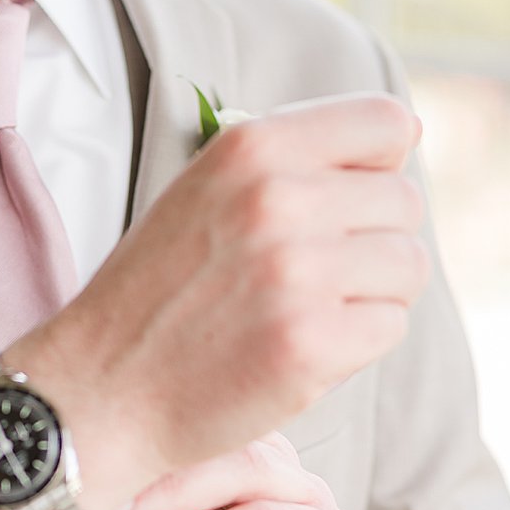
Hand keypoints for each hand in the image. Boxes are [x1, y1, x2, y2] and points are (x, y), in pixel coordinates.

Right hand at [9, 93, 426, 509]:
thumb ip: (291, 161)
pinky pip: (390, 326)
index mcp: (251, 148)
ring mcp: (296, 273)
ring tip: (310, 310)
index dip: (380, 164)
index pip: (386, 122)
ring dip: (373, 294)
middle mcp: (276, 198)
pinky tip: (302, 349)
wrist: (102, 386)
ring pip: (407, 265)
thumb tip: (403, 137)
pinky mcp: (311, 344)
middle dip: (374, 239)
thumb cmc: (161, 289)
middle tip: (317, 274)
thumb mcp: (207, 189)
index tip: (351, 198)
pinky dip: (358, 344)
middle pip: (404, 201)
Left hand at [72, 433, 356, 509]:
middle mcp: (271, 459)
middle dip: (147, 445)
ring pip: (247, 467)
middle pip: (218, 423)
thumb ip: (94, 482)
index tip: (68, 430)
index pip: (184, 395)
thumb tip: (49, 433)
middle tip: (86, 472)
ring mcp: (304, 499)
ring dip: (172, 491)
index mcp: (223, 443)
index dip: (127, 406)